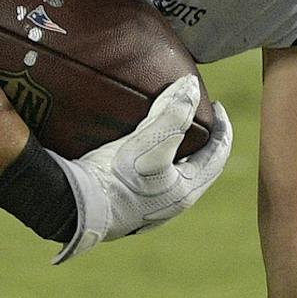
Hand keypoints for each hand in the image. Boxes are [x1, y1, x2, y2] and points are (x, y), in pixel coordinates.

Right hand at [50, 75, 232, 262]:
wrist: (73, 210)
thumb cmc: (115, 178)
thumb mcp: (149, 142)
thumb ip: (173, 113)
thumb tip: (192, 85)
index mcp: (185, 191)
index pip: (217, 155)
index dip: (222, 128)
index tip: (217, 107)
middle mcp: (170, 205)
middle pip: (198, 169)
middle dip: (201, 143)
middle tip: (195, 120)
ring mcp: (147, 212)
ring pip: (172, 179)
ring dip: (176, 157)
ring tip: (167, 136)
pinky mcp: (124, 212)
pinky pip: (148, 186)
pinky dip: (153, 167)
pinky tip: (135, 158)